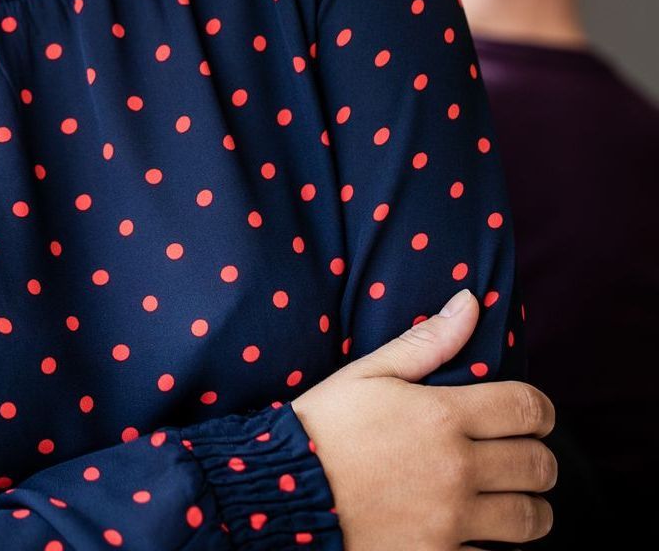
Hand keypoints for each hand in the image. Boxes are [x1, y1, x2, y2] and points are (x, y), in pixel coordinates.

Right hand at [292, 289, 555, 548]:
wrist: (286, 489)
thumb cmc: (326, 425)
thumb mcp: (368, 373)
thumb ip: (426, 341)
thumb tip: (470, 302)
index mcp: (443, 415)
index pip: (527, 408)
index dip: (541, 410)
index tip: (532, 415)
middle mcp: (456, 468)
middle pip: (537, 465)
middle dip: (539, 457)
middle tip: (522, 455)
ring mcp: (452, 519)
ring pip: (530, 519)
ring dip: (530, 506)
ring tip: (512, 498)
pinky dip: (500, 545)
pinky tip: (483, 531)